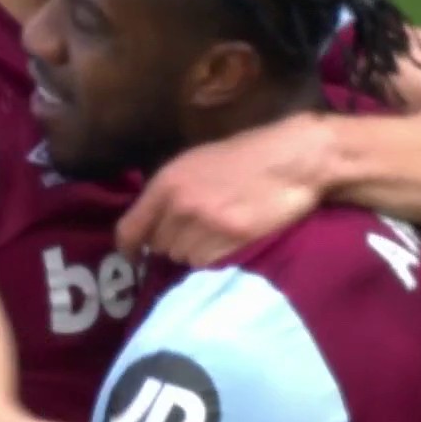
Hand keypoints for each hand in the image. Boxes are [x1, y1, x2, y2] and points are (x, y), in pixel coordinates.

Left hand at [117, 115, 329, 264]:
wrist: (291, 159)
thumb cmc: (246, 156)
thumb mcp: (195, 162)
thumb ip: (170, 192)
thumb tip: (153, 224)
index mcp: (167, 182)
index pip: (129, 229)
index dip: (129, 249)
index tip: (135, 257)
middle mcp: (180, 206)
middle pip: (159, 247)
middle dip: (173, 243)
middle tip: (197, 232)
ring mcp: (205, 225)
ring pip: (183, 258)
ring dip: (195, 252)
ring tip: (217, 233)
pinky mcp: (230, 242)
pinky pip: (207, 264)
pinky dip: (216, 258)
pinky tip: (231, 239)